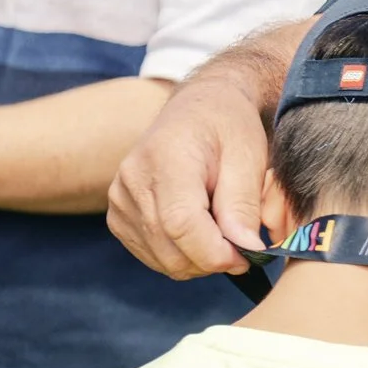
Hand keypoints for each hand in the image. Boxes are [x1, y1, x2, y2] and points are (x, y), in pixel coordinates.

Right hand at [106, 55, 274, 278]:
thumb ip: (244, 204)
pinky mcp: (118, 216)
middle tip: (243, 245)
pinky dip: (181, 255)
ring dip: (198, 260)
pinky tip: (201, 229)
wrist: (199, 108)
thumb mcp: (248, 155)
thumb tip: (247, 250)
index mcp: (165, 159)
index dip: (216, 252)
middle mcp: (133, 181)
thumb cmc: (228, 126)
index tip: (248, 256)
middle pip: (170, 250)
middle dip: (212, 259)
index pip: (181, 224)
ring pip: (162, 259)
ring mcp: (120, 201)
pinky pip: (152, 255)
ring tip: (222, 230)